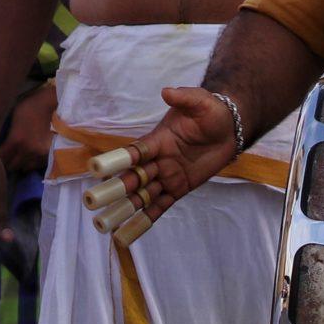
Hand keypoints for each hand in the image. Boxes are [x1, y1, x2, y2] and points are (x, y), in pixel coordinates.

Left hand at [0, 84, 55, 178]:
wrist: (54, 104)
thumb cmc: (30, 106)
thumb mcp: (13, 117)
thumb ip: (7, 133)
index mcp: (16, 140)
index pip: (0, 158)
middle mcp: (27, 151)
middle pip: (11, 166)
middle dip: (6, 162)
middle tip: (4, 157)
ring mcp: (40, 155)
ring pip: (24, 168)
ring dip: (20, 163)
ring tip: (17, 156)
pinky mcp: (49, 155)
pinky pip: (36, 165)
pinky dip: (31, 162)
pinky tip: (29, 154)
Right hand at [102, 86, 241, 224]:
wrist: (230, 129)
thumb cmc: (212, 112)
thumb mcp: (200, 102)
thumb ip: (184, 97)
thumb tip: (167, 92)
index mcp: (157, 140)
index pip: (134, 152)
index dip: (117, 160)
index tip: (97, 168)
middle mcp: (157, 160)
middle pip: (132, 177)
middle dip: (115, 188)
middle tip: (93, 201)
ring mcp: (167, 176)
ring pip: (142, 195)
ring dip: (125, 207)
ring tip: (105, 223)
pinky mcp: (179, 189)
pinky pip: (161, 206)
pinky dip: (146, 218)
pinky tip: (130, 231)